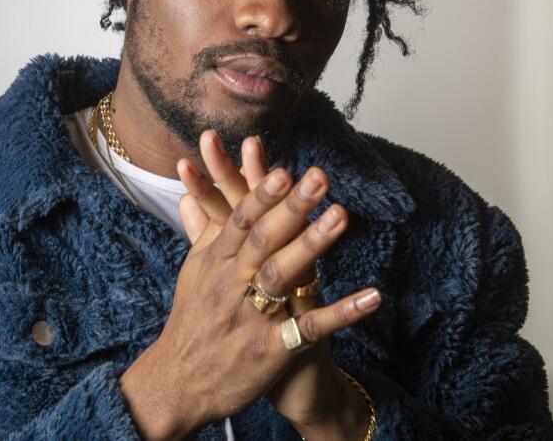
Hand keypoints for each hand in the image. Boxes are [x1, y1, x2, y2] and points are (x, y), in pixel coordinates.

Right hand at [175, 131, 377, 439]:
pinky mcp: (271, 349)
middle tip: (319, 178)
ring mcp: (252, 316)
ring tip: (341, 216)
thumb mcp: (193, 274)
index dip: (261, 195)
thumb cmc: (191, 324)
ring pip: (282, 275)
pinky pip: (309, 328)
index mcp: (216, 264)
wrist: (179, 384)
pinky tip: (373, 296)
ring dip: (312, 245)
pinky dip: (341, 313)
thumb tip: (191, 195)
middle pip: (264, 239)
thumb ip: (202, 232)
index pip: (240, 222)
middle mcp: (232, 284)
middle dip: (291, 207)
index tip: (283, 169)